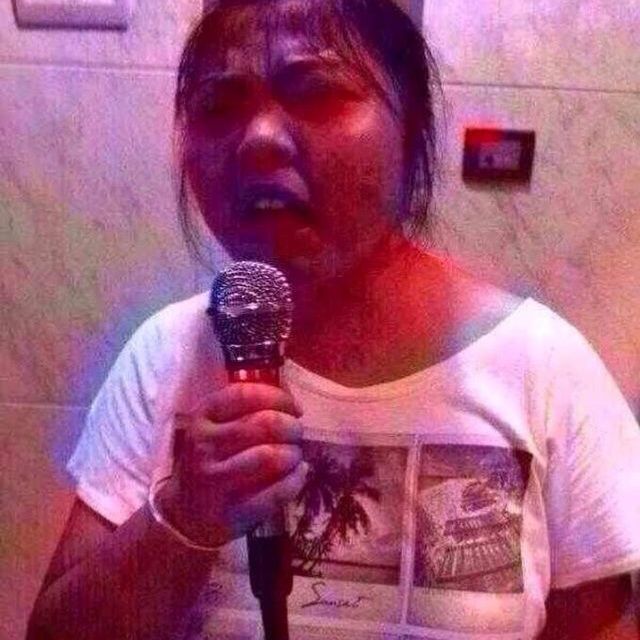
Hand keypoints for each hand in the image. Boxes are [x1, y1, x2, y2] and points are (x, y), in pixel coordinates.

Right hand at [156, 383, 306, 547]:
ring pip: (270, 457)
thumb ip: (248, 409)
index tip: (294, 408)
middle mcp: (205, 446)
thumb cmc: (212, 459)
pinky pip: (275, 492)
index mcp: (203, 417)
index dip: (278, 397)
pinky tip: (299, 473)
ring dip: (293, 453)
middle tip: (295, 433)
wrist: (185, 513)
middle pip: (264, 424)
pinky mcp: (232, 511)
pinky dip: (295, 480)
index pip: (245, 395)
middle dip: (291, 426)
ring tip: (294, 455)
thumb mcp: (216, 426)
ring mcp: (216, 481)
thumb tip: (292, 402)